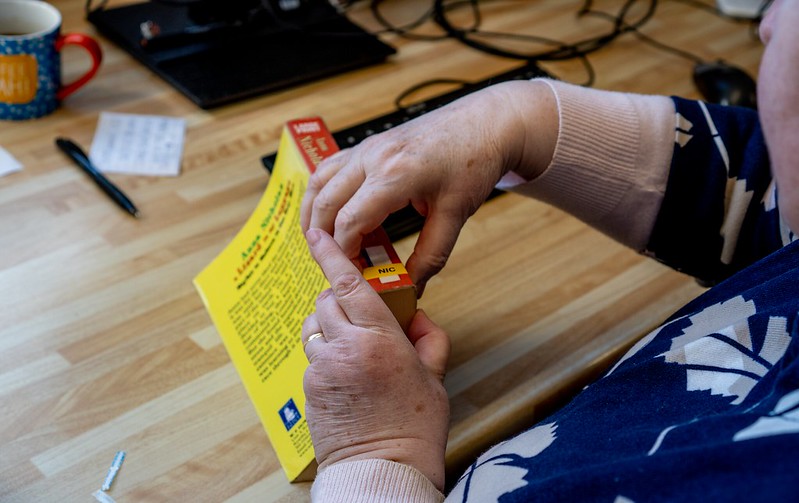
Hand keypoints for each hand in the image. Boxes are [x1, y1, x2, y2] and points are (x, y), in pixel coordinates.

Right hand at [301, 81, 557, 293]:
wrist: (484, 123)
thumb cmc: (473, 162)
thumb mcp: (456, 214)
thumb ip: (431, 255)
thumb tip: (412, 286)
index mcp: (396, 174)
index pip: (350, 220)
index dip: (344, 251)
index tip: (352, 271)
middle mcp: (374, 156)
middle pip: (325, 202)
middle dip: (321, 238)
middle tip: (333, 263)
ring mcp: (367, 147)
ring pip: (318, 181)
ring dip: (312, 213)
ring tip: (320, 242)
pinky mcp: (368, 144)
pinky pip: (329, 167)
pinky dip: (321, 192)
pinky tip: (327, 211)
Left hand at [302, 228, 450, 490]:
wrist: (384, 470)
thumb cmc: (415, 428)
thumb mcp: (434, 378)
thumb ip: (430, 339)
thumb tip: (419, 316)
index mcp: (380, 340)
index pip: (348, 284)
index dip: (330, 254)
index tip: (317, 235)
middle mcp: (346, 349)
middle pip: (326, 301)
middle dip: (338, 299)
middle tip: (357, 315)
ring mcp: (323, 369)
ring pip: (314, 328)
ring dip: (328, 328)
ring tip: (351, 350)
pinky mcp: (309, 388)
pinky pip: (312, 357)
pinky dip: (325, 356)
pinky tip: (345, 377)